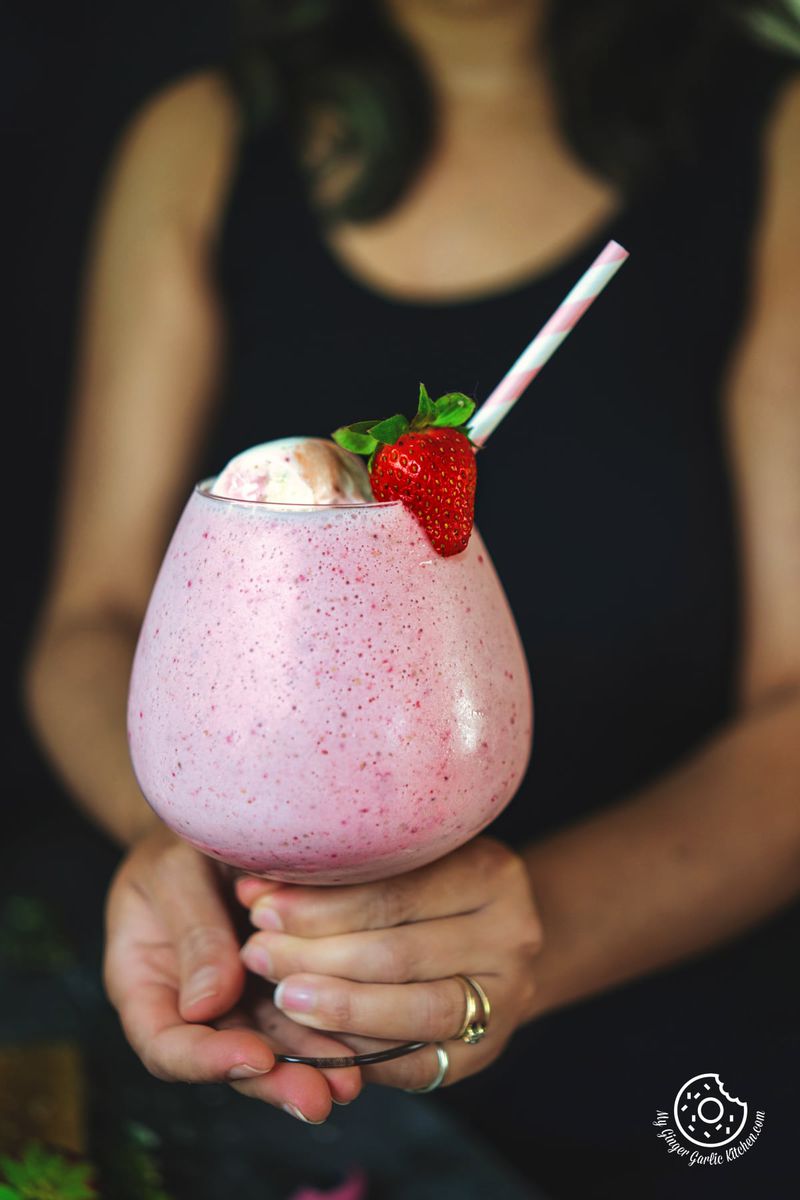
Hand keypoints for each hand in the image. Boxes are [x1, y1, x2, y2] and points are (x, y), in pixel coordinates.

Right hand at [103, 824, 361, 1119]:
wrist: (218, 817)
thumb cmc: (181, 838)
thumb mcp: (174, 872)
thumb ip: (193, 933)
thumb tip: (207, 1007)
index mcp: (145, 984)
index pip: (166, 1045)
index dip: (207, 1061)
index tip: (254, 1058)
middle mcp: (196, 1004)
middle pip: (229, 1058)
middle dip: (276, 1080)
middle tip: (321, 1096)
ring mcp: (244, 995)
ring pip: (277, 1042)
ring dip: (314, 1063)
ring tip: (353, 1079)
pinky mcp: (288, 979)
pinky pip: (311, 1007)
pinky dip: (338, 1024)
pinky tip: (372, 1036)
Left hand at [237, 837, 542, 1089]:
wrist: (490, 936)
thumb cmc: (427, 883)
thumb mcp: (406, 857)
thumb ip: (348, 870)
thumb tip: (253, 887)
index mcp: (490, 871)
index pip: (394, 890)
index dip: (319, 903)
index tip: (256, 902)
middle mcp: (511, 934)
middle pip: (399, 952)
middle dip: (315, 956)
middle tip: (257, 954)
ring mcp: (506, 998)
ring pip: (415, 1012)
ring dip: (337, 1009)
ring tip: (280, 998)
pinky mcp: (486, 1051)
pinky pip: (418, 1064)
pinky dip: (362, 1055)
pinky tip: (314, 1042)